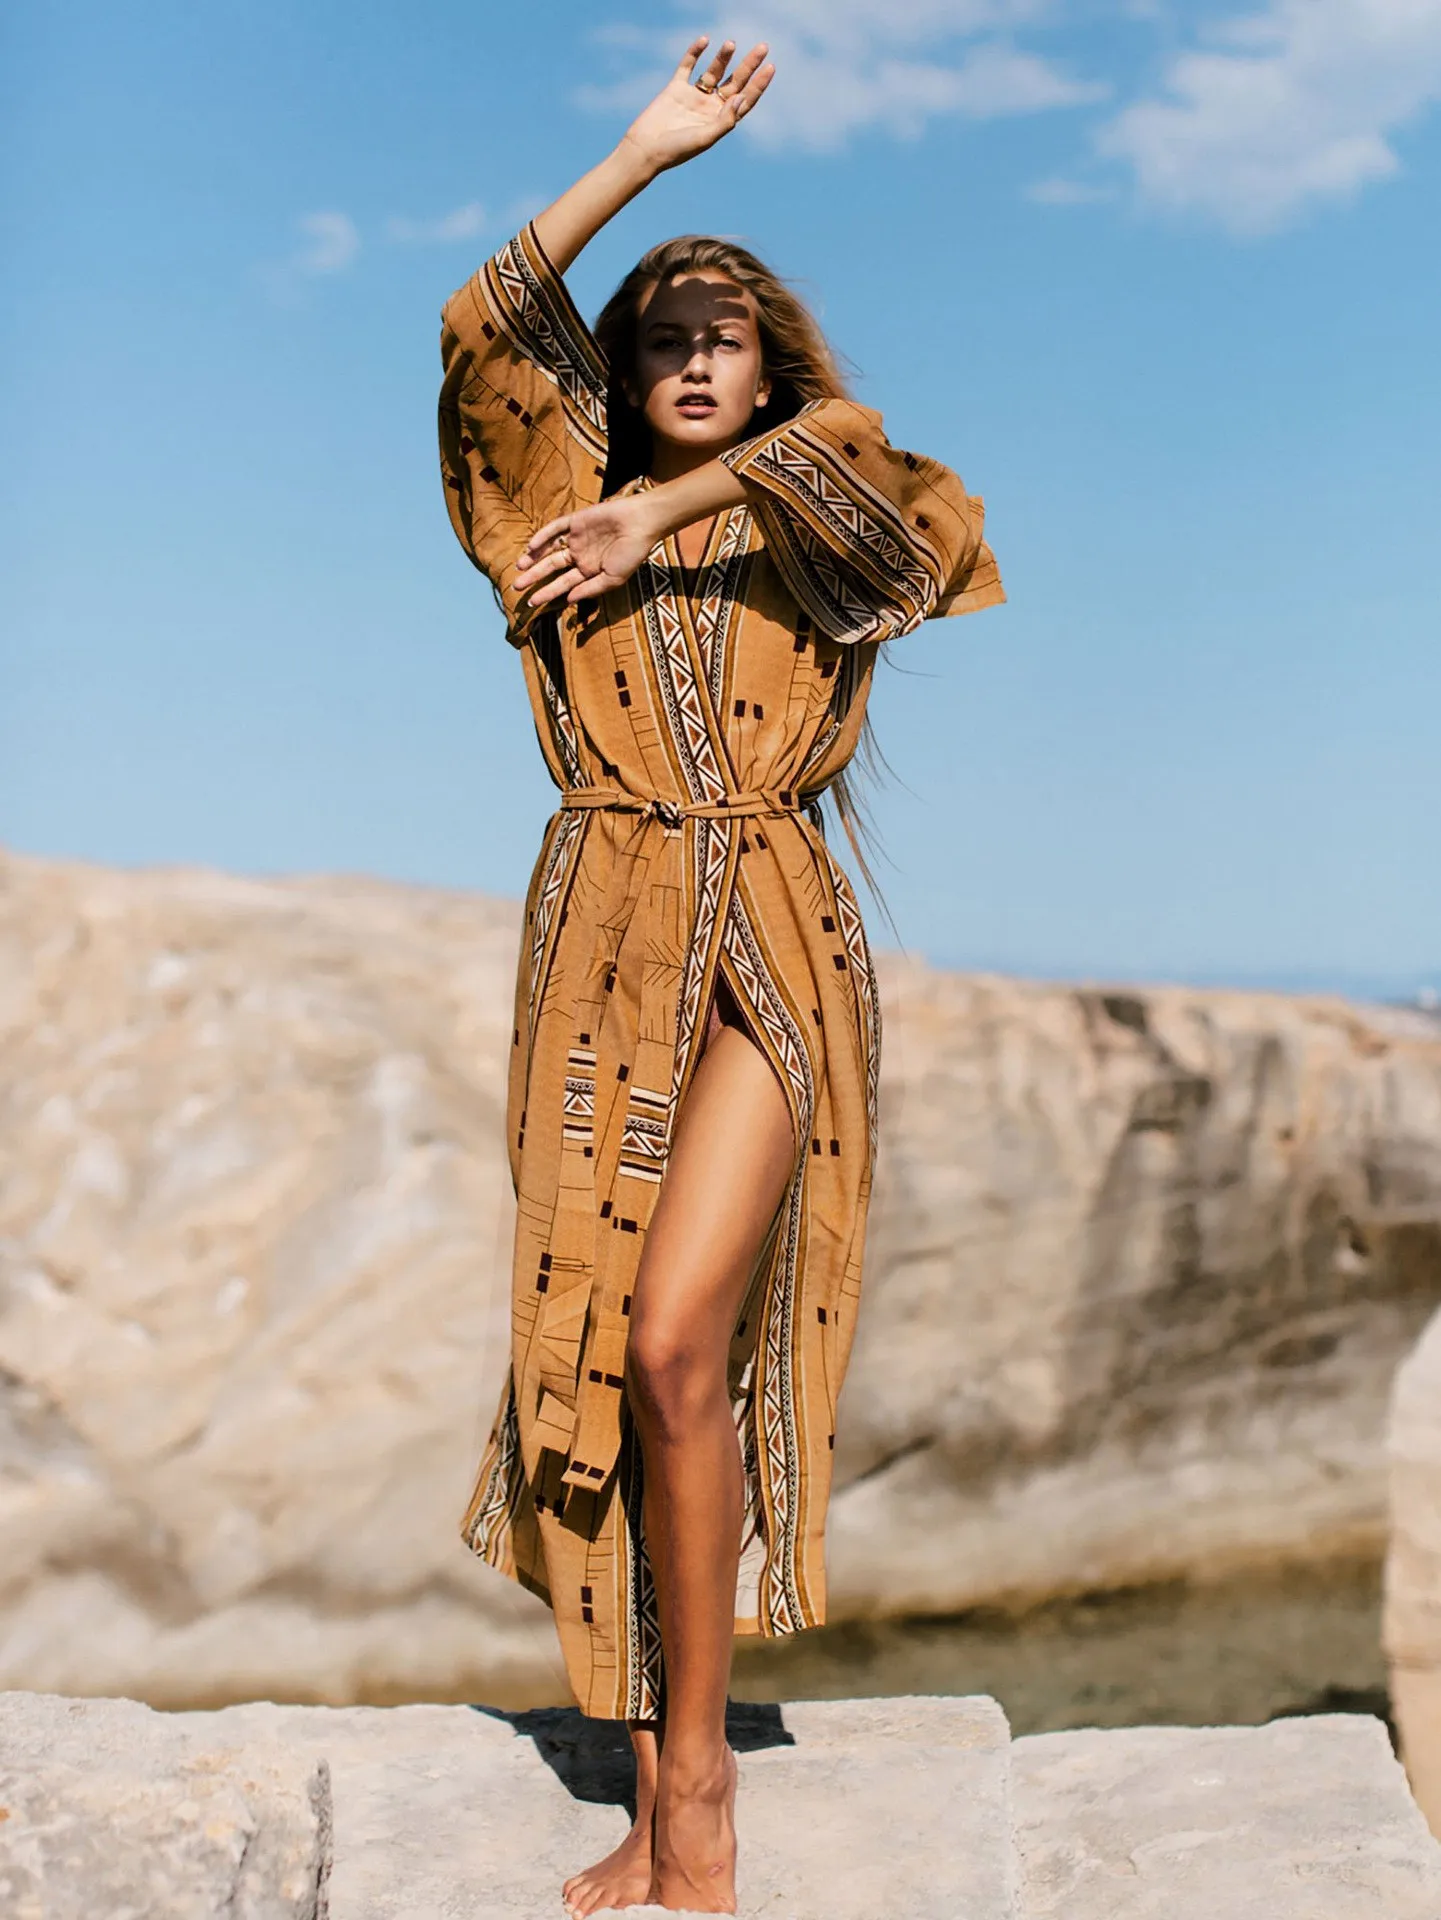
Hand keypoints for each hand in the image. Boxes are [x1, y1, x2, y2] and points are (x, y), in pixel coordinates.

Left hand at [514, 496, 664, 609]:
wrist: (641, 523)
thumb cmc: (632, 554)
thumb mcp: (613, 579)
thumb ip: (591, 589)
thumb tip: (569, 600)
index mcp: (588, 571)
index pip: (562, 585)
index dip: (547, 594)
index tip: (531, 604)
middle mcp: (579, 556)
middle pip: (551, 569)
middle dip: (533, 578)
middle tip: (515, 588)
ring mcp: (576, 538)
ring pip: (549, 550)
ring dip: (534, 558)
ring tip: (519, 568)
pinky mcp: (576, 521)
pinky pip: (555, 529)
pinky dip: (543, 537)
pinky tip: (532, 546)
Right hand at [621, 35, 774, 173]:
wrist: (645, 148)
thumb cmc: (676, 150)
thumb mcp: (705, 138)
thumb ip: (725, 120)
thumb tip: (741, 98)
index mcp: (720, 121)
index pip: (745, 100)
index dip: (758, 84)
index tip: (770, 67)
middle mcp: (709, 107)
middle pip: (734, 82)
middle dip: (749, 65)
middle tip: (763, 47)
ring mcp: (693, 96)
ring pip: (713, 71)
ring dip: (723, 57)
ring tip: (731, 43)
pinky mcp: (675, 88)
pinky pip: (688, 66)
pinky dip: (695, 52)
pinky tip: (704, 40)